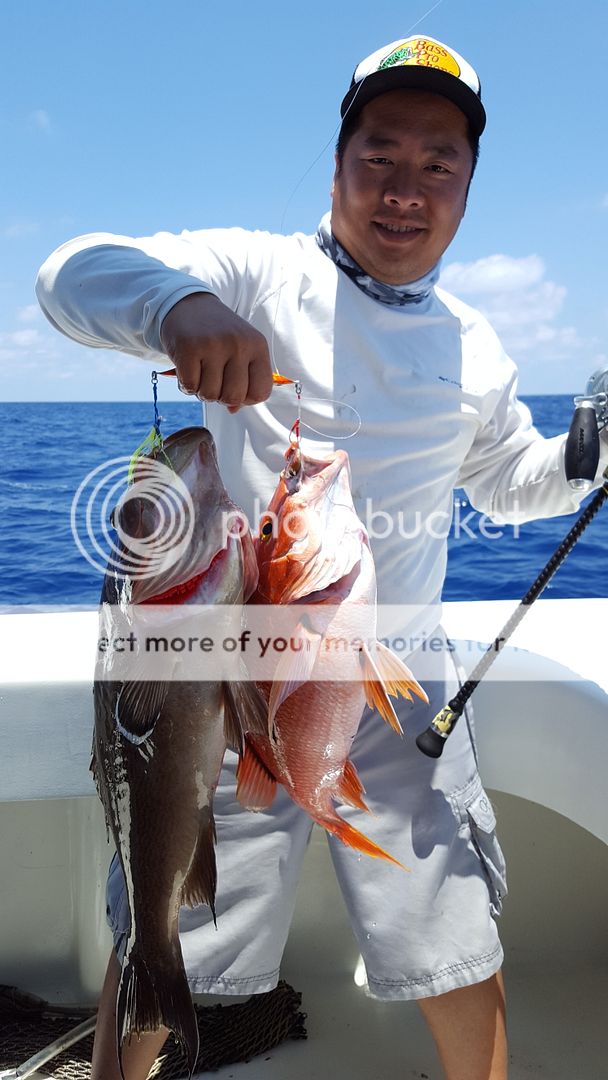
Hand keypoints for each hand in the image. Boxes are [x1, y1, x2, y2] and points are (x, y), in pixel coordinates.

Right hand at [160, 292, 272, 410]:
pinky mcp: (188, 348)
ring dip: (202, 391)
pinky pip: (189, 387)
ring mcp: (213, 345)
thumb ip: (244, 382)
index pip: (261, 392)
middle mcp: (238, 344)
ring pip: (210, 395)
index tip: (236, 388)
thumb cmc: (218, 335)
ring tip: (201, 372)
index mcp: (258, 345)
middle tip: (214, 381)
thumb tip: (233, 409)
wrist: (188, 305)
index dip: (247, 398)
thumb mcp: (240, 352)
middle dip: (221, 397)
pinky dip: (186, 385)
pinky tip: (187, 370)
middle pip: (234, 397)